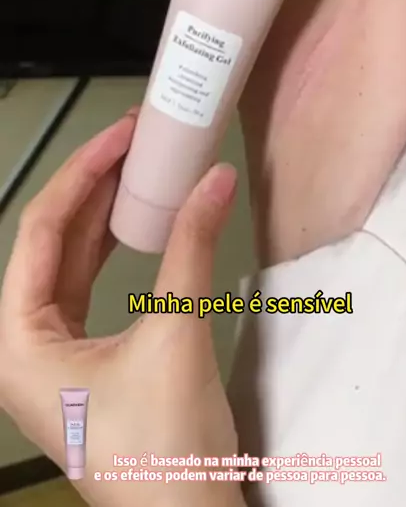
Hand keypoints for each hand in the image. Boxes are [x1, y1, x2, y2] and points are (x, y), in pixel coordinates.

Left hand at [0, 112, 245, 506]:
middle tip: (136, 139)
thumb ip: (193, 248)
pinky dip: (116, 249)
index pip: (40, 230)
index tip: (123, 132)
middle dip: (94, 186)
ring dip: (105, 214)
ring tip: (139, 168)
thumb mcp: (176, 335)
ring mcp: (55, 354)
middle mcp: (24, 342)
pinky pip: (91, 288)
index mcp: (19, 338)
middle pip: (53, 242)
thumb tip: (218, 177)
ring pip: (72, 263)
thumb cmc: (164, 442)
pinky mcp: (87, 362)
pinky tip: (140, 223)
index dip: (83, 172)